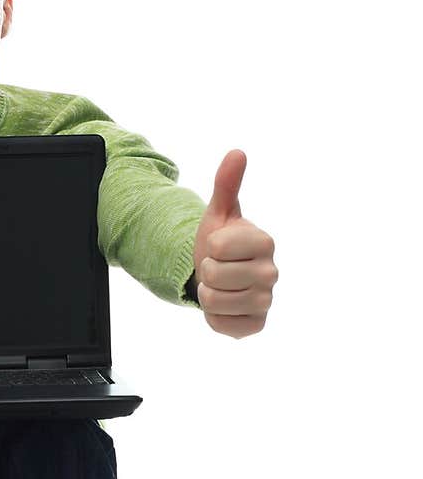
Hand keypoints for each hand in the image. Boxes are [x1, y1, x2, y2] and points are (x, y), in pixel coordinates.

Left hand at [192, 150, 277, 337]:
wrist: (219, 276)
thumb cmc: (220, 242)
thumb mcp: (219, 213)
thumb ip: (226, 184)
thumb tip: (237, 152)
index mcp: (265, 242)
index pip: (218, 247)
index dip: (209, 247)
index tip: (219, 247)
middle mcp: (272, 273)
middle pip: (213, 276)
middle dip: (206, 272)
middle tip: (217, 269)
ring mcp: (266, 302)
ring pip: (213, 302)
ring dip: (207, 294)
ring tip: (220, 287)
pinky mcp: (256, 325)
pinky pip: (221, 325)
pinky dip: (213, 317)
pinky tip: (224, 306)